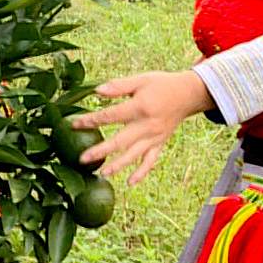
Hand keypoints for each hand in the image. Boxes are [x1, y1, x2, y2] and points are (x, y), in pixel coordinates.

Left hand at [70, 71, 214, 185]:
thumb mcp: (140, 80)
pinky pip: (151, 160)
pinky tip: (130, 182)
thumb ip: (118, 86)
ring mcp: (154, 137)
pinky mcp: (160, 143)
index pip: (110, 116)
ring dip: (118, 166)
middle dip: (100, 151)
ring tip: (102, 173)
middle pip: (120, 141)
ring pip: (134, 155)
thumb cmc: (161, 85)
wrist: (188, 94)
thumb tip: (97, 91)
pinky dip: (142, 172)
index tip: (74, 124)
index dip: (91, 121)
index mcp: (139, 108)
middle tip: (82, 159)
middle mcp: (147, 126)